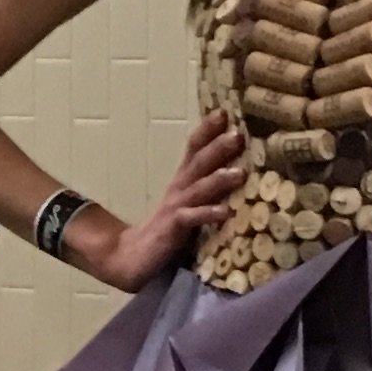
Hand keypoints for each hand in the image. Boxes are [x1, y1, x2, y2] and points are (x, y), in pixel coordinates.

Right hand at [63, 115, 243, 290]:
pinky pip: (192, 219)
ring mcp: (175, 209)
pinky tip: (225, 211)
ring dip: (218, 179)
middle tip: (237, 133)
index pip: (194, 150)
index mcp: (182, 183)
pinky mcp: (172, 230)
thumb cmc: (167, 233)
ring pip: (198, 189)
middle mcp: (179, 191)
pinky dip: (208, 213)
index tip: (223, 112)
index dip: (207, 131)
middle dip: (217, 147)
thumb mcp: (188, 205)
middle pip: (198, 164)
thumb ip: (207, 189)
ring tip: (240, 172)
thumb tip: (239, 172)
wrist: (130, 258)